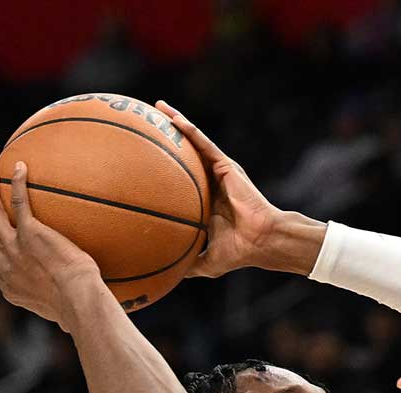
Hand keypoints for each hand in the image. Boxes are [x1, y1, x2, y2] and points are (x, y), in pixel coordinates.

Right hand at [0, 164, 103, 329]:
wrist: (75, 299)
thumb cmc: (79, 311)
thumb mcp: (67, 316)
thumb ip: (67, 314)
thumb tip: (83, 318)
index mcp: (11, 287)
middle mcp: (6, 265)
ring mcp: (15, 247)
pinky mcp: (30, 232)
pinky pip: (21, 202)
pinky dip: (18, 184)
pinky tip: (21, 167)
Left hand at [155, 101, 290, 277]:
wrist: (261, 241)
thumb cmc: (238, 252)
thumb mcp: (204, 261)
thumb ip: (184, 264)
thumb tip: (162, 277)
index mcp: (203, 201)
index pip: (180, 181)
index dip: (163, 170)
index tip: (140, 162)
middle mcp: (209, 182)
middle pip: (183, 155)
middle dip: (165, 138)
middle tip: (142, 124)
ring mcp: (217, 172)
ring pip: (192, 142)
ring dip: (175, 123)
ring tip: (156, 107)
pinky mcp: (225, 165)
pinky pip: (203, 143)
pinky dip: (188, 129)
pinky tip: (171, 117)